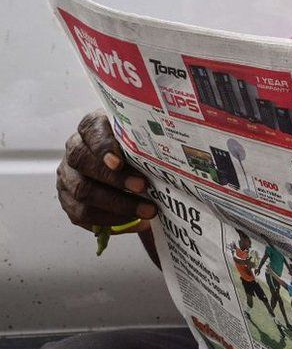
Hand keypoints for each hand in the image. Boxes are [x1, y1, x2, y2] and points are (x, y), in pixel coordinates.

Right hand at [56, 110, 156, 234]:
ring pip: (83, 191)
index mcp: (91, 127)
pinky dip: (110, 220)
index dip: (103, 147)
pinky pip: (82, 214)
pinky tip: (134, 221)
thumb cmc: (134, 148)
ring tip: (147, 211)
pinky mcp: (68, 199)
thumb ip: (145, 141)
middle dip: (115, 178)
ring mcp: (68, 175)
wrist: (123, 165)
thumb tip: (167, 158)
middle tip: (143, 187)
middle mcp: (74, 149)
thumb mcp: (140, 137)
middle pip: (84, 162)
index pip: (91, 130)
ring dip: (117, 204)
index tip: (119, 162)